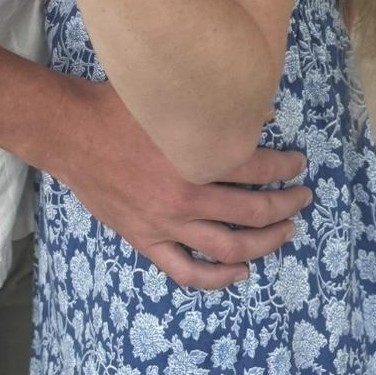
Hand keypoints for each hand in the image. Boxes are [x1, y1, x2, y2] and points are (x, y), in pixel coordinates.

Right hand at [41, 78, 310, 290]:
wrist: (73, 132)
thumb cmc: (120, 107)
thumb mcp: (170, 96)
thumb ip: (216, 105)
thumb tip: (263, 109)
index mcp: (196, 156)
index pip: (257, 166)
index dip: (285, 166)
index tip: (298, 163)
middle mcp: (187, 194)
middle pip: (252, 209)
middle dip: (286, 205)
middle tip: (302, 199)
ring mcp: (167, 223)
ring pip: (228, 246)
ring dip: (264, 243)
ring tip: (285, 233)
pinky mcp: (146, 239)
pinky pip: (187, 271)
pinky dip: (217, 278)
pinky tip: (240, 272)